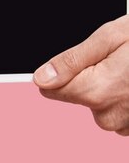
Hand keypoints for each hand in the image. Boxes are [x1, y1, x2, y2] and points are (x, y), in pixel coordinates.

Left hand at [34, 16, 128, 133]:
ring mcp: (127, 125)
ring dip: (115, 89)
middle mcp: (109, 116)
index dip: (62, 72)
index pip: (51, 90)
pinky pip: (122, 114)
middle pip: (80, 98)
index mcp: (96, 91)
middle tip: (123, 59)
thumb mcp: (112, 37)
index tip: (82, 61)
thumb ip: (73, 61)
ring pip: (103, 107)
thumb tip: (41, 78)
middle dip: (95, 78)